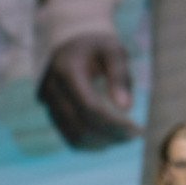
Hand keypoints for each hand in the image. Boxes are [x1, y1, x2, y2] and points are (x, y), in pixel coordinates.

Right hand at [38, 34, 141, 148]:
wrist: (71, 40)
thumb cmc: (97, 45)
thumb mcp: (113, 51)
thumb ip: (120, 76)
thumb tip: (126, 108)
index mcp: (67, 70)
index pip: (89, 108)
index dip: (114, 124)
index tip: (137, 129)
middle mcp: (53, 89)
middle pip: (81, 126)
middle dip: (111, 136)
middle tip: (133, 136)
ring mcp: (49, 103)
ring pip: (75, 138)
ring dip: (102, 144)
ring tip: (123, 137)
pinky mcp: (52, 113)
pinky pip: (71, 138)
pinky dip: (92, 143)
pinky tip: (109, 138)